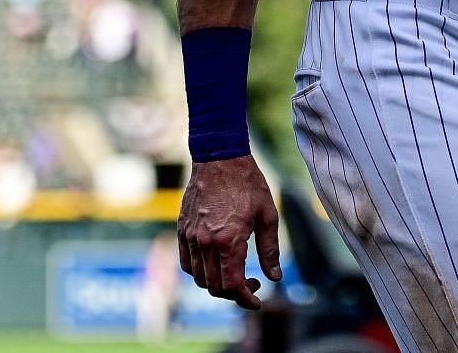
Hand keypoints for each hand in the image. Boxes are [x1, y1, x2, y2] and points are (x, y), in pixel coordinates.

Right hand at [177, 154, 281, 309]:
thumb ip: (270, 250)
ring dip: (217, 284)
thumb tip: (275, 276)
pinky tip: (215, 263)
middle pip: (215, 287)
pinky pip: (187, 263)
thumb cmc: (247, 183)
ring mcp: (191, 237)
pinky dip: (199, 272)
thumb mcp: (267, 215)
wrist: (219, 157)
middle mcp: (206, 243)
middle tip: (251, 283)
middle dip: (234, 293)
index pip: (232, 286)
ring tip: (234, 273)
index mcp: (229, 241)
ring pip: (199, 278)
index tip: (257, 300)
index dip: (246, 299)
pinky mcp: (182, 230)